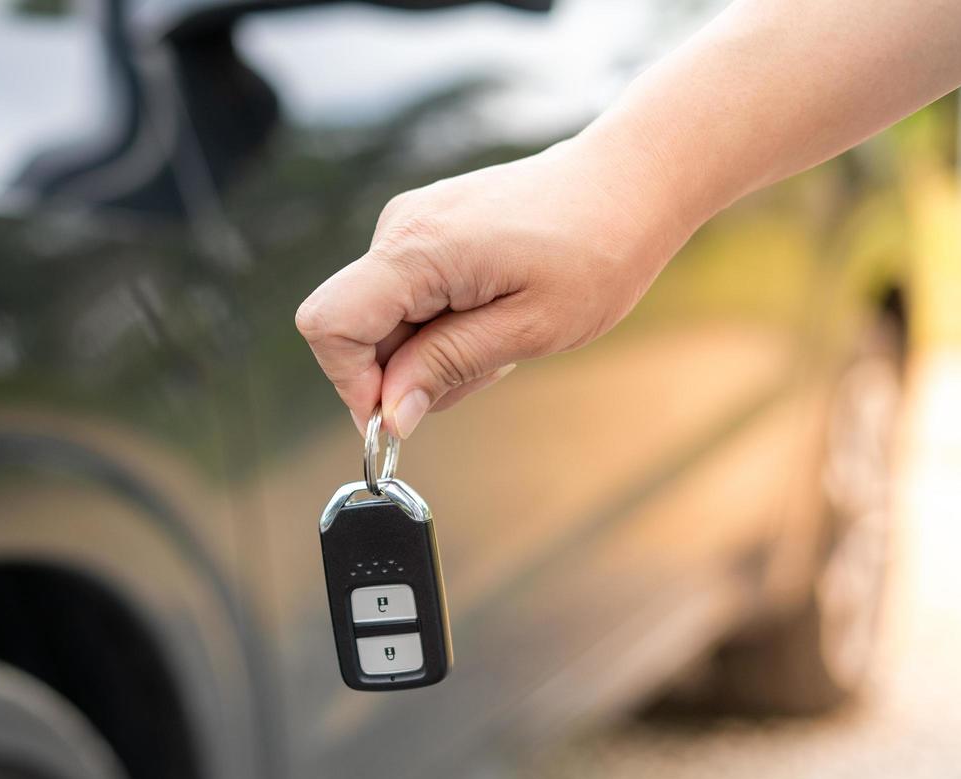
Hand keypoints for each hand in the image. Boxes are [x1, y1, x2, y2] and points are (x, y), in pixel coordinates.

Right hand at [295, 132, 696, 436]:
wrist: (631, 181)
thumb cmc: (598, 247)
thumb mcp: (530, 328)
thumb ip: (448, 366)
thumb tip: (390, 414)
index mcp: (417, 249)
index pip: (329, 325)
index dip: (353, 382)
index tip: (405, 411)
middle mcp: (399, 229)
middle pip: (355, 331)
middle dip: (406, 372)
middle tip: (484, 364)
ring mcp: (410, 226)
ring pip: (384, 321)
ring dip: (431, 350)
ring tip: (501, 333)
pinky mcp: (425, 231)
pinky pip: (407, 299)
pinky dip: (442, 324)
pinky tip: (495, 311)